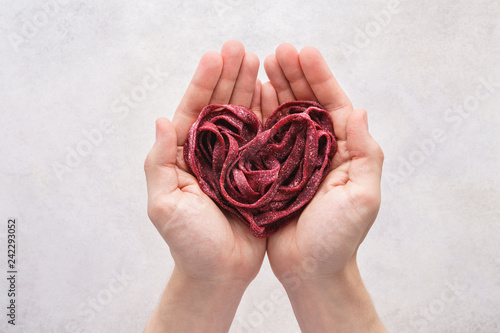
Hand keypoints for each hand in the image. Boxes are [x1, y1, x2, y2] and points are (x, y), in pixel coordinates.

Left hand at [144, 40, 264, 331]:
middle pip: (220, 107)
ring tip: (259, 61)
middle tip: (240, 49)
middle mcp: (211, 154)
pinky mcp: (258, 173)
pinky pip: (263, 139)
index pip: (194, 111)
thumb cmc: (189, 243)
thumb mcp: (165, 204)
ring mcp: (236, 161)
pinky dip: (267, 116)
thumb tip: (162, 119)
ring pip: (243, 117)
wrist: (220, 272)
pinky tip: (273, 94)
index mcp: (186, 156)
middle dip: (229, 77)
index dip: (204, 83)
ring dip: (249, 89)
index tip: (216, 56)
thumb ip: (160, 162)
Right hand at [263, 44, 385, 331]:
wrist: (310, 270)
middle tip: (278, 52)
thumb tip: (358, 110)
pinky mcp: (272, 171)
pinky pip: (266, 136)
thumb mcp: (362, 197)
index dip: (320, 77)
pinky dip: (259, 115)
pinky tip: (250, 97)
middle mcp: (318, 150)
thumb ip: (365, 154)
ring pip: (285, 115)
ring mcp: (294, 159)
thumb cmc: (338, 238)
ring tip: (262, 64)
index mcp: (341, 151)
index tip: (304, 52)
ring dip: (276, 88)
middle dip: (294, 75)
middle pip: (307, 104)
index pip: (333, 105)